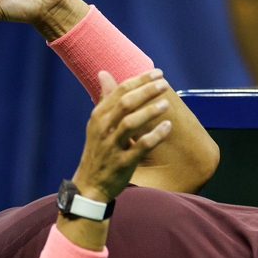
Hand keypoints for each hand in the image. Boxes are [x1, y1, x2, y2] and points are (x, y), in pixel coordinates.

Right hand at [72, 70, 172, 202]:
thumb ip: (105, 99)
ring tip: (166, 103)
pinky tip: (168, 127)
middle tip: (164, 84)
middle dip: (146, 91)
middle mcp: (103, 129)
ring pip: (130, 123)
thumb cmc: (98, 151)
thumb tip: (103, 73)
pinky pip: (140, 147)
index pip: (119, 91)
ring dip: (149, 111)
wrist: (90, 184)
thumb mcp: (97, 124)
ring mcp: (112, 146)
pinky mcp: (122, 163)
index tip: (158, 73)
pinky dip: (155, 136)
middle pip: (125, 104)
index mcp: (99, 116)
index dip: (139, 80)